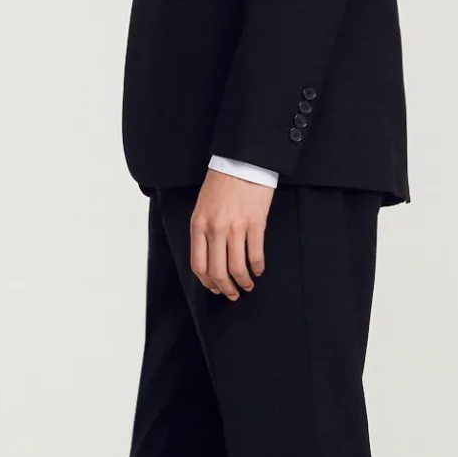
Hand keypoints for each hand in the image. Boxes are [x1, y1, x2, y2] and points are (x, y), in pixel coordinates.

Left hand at [190, 168, 272, 299]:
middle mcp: (215, 230)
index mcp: (198, 226)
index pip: (199, 265)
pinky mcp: (255, 224)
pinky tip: (259, 270)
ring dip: (243, 282)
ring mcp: (236, 228)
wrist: (241, 162)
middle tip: (232, 294)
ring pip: (237, 267)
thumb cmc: (221, 183)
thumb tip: (210, 258)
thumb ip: (203, 232)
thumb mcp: (202, 208)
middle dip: (225, 288)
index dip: (207, 282)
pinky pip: (255, 254)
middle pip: (218, 272)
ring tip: (247, 285)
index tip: (214, 288)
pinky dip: (258, 267)